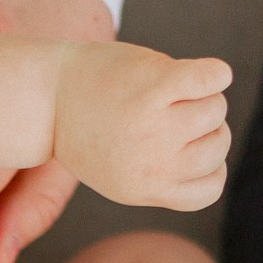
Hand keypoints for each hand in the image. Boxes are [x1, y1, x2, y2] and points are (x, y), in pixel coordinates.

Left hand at [49, 43, 229, 211]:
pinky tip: (193, 73)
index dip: (207, 166)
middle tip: (170, 111)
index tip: (185, 147)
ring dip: (200, 96)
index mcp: (142, 190)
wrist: (45, 97)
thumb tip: (213, 154)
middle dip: (203, 126)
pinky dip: (213, 72)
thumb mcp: (120, 171)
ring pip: (215, 110)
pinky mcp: (155, 84)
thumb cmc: (88, 129)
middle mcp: (150, 165)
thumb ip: (162, 174)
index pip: (209, 189)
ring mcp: (153, 125)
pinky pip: (214, 78)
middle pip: (217, 145)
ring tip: (167, 92)